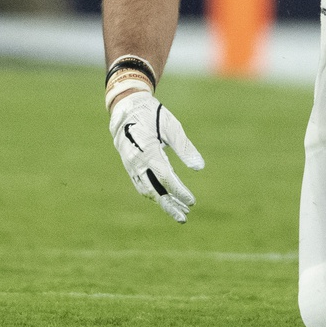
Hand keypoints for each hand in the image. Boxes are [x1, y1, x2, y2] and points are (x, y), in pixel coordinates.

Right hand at [109, 91, 204, 221]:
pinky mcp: (129, 166)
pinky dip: (153, 194)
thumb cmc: (152, 115)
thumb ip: (184, 147)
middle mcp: (137, 162)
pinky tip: (165, 199)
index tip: (192, 201)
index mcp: (148, 151)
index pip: (166, 178)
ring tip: (178, 212)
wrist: (126, 108)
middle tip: (184, 218)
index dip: (179, 191)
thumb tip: (199, 167)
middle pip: (154, 191)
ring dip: (162, 202)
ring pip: (147, 190)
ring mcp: (130, 166)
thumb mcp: (171, 127)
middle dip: (170, 205)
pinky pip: (140, 185)